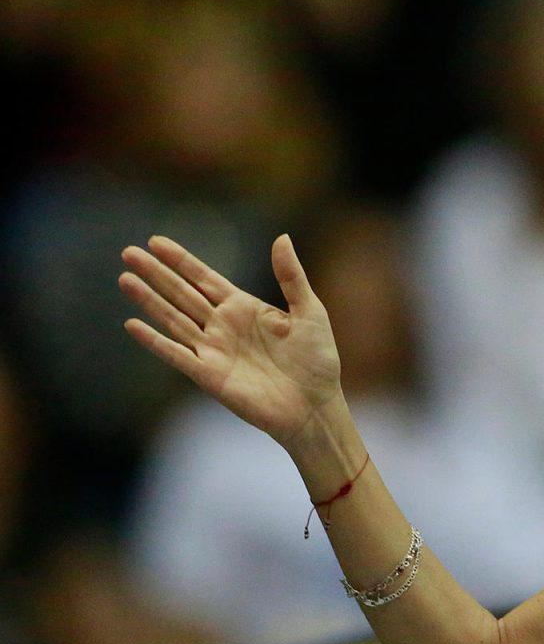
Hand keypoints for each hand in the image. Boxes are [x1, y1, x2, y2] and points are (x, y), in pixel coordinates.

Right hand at [119, 234, 342, 450]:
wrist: (316, 405)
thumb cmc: (317, 360)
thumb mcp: (310, 311)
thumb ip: (291, 277)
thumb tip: (282, 237)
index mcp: (244, 308)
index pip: (205, 278)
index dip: (181, 261)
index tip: (156, 241)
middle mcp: (223, 326)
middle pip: (182, 294)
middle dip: (156, 274)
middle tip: (128, 253)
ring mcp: (214, 351)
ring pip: (174, 319)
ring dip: (149, 300)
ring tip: (125, 279)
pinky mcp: (210, 376)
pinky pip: (177, 355)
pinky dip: (155, 341)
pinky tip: (133, 325)